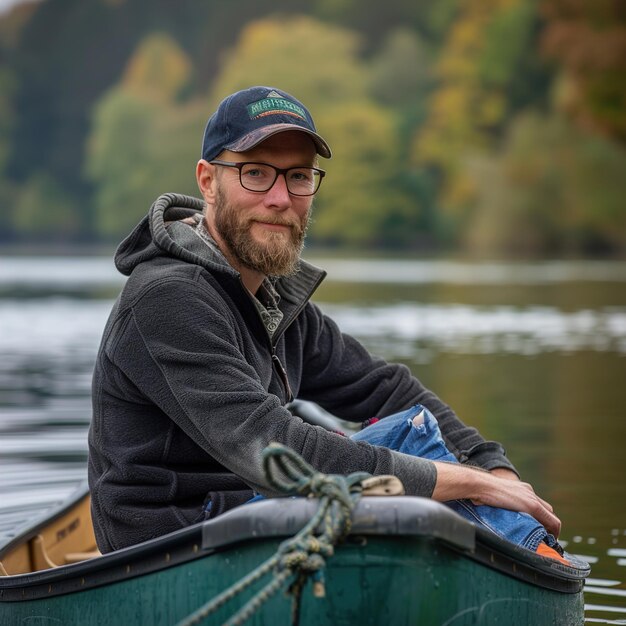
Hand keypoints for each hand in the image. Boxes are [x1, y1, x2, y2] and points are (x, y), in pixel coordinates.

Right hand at [432, 462, 560, 537]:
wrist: (479, 484)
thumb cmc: (479, 490)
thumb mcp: (491, 496)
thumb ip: (498, 502)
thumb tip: (486, 510)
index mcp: (520, 488)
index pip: (537, 504)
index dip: (540, 517)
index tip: (538, 528)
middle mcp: (528, 491)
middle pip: (547, 509)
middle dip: (548, 523)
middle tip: (544, 536)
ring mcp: (531, 498)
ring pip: (551, 515)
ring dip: (551, 528)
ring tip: (547, 540)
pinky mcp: (532, 505)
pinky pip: (551, 520)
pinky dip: (553, 530)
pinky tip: (549, 539)